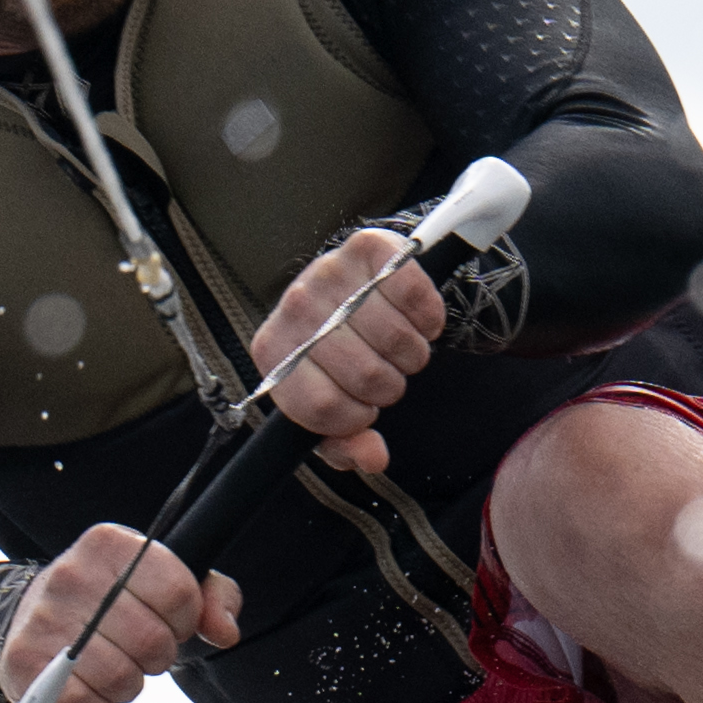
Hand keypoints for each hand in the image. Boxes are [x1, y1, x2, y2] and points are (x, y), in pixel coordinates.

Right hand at [0, 526, 243, 702]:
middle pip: (153, 641)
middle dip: (157, 657)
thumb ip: (211, 598)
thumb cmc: (110, 601)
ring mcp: (44, 618)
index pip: (179, 592)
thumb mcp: (163, 582)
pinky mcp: (24, 661)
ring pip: (121, 678)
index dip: (184, 621)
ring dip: (128, 686)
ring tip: (113, 667)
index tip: (168, 622)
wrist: (31, 617)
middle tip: (138, 651)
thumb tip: (224, 631)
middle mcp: (73, 574)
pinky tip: (89, 687)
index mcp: (111, 545)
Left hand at [253, 220, 449, 469]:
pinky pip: (415, 294)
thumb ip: (345, 442)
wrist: (349, 288)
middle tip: (385, 373)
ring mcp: (329, 271)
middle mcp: (295, 306)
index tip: (361, 409)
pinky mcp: (367, 246)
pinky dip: (429, 317)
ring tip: (400, 348)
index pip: (322, 406)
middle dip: (388, 387)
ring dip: (412, 355)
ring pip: (396, 338)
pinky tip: (417, 320)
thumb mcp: (332, 403)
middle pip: (365, 375)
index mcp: (274, 352)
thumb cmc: (334, 356)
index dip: (354, 418)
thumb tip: (373, 457)